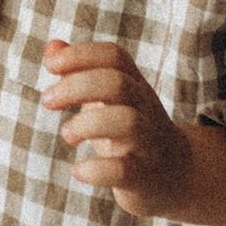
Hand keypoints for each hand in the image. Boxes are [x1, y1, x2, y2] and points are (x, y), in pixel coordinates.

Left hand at [39, 39, 225, 225]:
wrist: (177, 176)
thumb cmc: (131, 132)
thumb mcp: (110, 99)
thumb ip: (81, 72)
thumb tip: (52, 48)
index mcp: (135, 86)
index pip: (114, 56)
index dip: (80, 55)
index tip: (50, 65)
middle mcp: (145, 109)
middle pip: (117, 83)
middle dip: (75, 86)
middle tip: (48, 100)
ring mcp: (148, 143)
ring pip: (126, 121)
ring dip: (86, 124)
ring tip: (69, 134)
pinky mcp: (144, 177)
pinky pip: (123, 170)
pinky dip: (95, 170)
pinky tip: (78, 170)